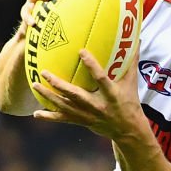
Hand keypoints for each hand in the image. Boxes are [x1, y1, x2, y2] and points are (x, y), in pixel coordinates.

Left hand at [32, 45, 146, 139]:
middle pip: (75, 95)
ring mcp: (88, 115)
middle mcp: (97, 106)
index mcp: (111, 94)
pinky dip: (50, 117)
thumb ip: (131, 62)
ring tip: (35, 85)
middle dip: (58, 84)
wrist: (128, 130)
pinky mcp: (82, 121)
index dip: (91, 65)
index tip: (81, 51)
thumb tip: (135, 39)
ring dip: (48, 96)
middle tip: (44, 72)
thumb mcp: (131, 83)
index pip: (101, 78)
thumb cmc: (130, 103)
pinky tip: (37, 114)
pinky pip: (64, 119)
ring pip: (65, 106)